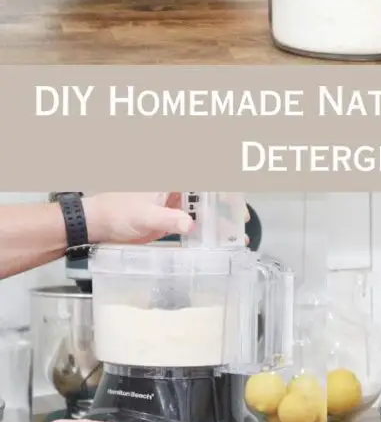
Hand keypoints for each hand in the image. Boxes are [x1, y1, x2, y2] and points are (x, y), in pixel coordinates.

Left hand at [84, 194, 250, 245]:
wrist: (97, 224)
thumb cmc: (116, 212)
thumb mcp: (144, 215)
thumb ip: (168, 219)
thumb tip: (190, 225)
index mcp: (171, 179)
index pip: (202, 180)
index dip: (222, 186)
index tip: (237, 196)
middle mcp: (175, 188)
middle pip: (207, 193)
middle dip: (226, 204)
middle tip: (242, 219)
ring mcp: (173, 203)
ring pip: (202, 209)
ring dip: (218, 220)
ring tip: (235, 236)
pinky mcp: (169, 218)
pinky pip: (192, 222)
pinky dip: (204, 230)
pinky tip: (215, 241)